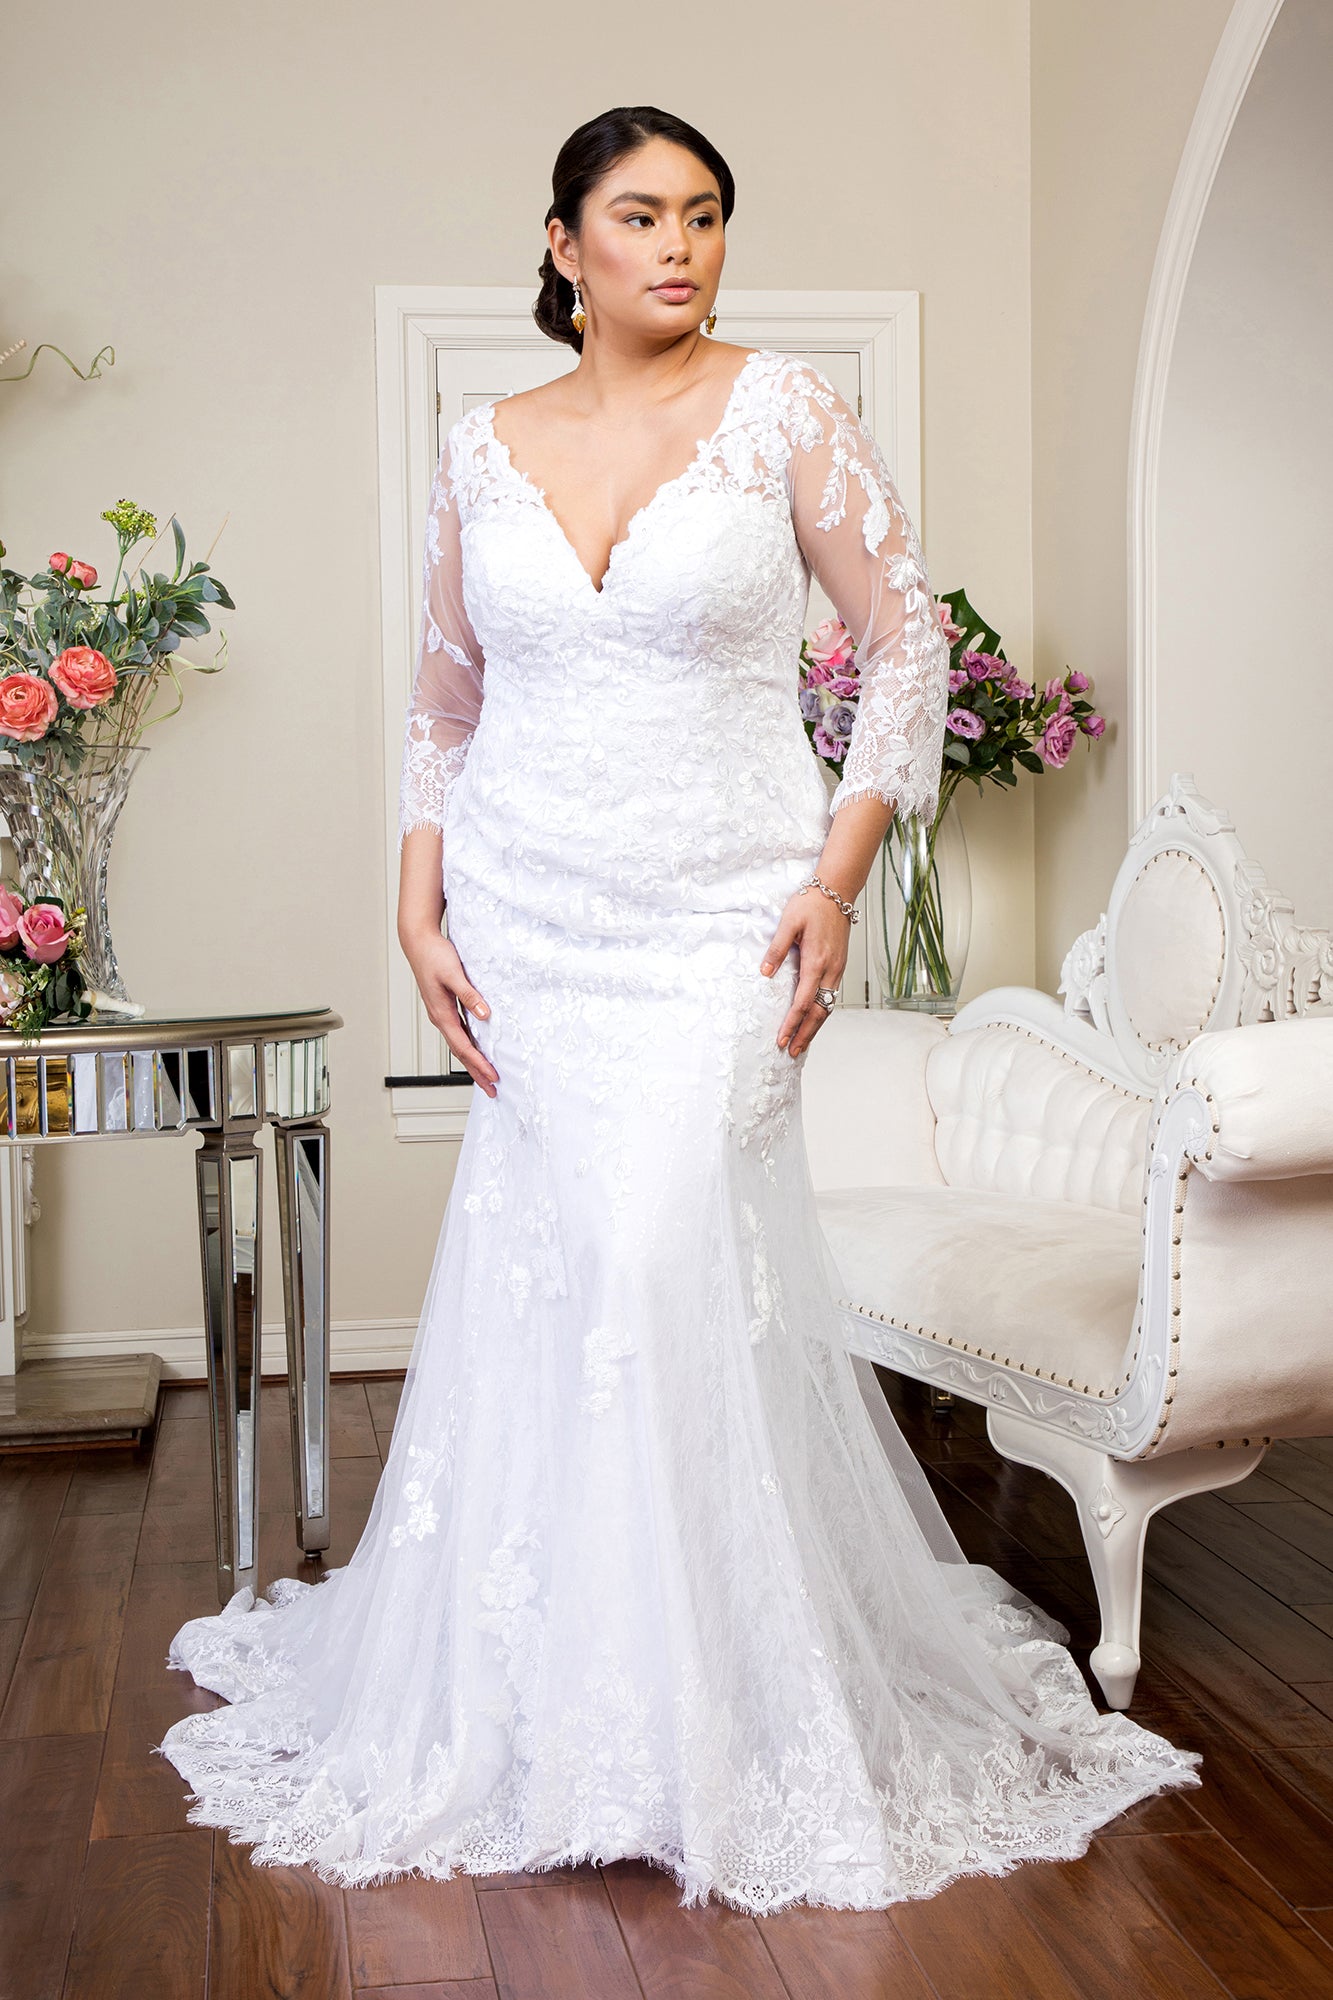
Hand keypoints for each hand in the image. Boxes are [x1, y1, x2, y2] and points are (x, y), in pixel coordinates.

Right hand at [400, 927, 498, 1097]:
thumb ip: (469, 995)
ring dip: (473, 1061)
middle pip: (461, 1053)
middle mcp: (440, 1018)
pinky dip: (469, 1045)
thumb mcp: (454, 974)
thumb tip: (485, 1015)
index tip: (494, 1077)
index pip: (463, 1047)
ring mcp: (442, 1013)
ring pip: (459, 1044)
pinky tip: (478, 1048)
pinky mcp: (444, 1007)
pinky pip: (459, 1033)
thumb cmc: (434, 956)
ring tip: (486, 1076)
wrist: (418, 942)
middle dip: (476, 1072)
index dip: (479, 1064)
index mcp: (441, 1014)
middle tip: (492, 1089)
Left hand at [760, 886, 849, 1056]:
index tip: (782, 1039)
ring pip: (828, 1006)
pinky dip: (823, 1013)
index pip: (802, 1001)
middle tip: (792, 1051)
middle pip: (819, 1011)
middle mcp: (831, 969)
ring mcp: (838, 969)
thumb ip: (776, 949)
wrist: (838, 890)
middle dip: (805, 1033)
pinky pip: (832, 996)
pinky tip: (815, 1019)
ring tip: (802, 1043)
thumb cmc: (812, 903)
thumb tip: (765, 972)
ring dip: (815, 1027)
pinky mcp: (840, 965)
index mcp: (816, 961)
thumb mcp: (788, 922)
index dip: (792, 1023)